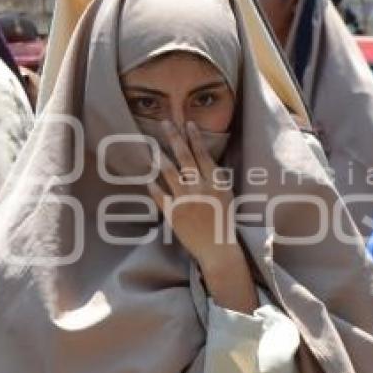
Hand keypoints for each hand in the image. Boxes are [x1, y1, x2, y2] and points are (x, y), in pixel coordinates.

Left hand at [146, 121, 234, 265]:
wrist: (218, 249)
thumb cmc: (224, 223)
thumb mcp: (226, 197)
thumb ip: (215, 180)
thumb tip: (205, 163)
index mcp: (216, 183)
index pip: (203, 155)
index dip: (195, 138)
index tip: (188, 124)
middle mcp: (200, 188)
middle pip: (185, 157)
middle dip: (174, 137)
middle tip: (165, 122)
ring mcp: (186, 200)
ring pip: (170, 172)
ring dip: (160, 157)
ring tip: (152, 146)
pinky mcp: (174, 213)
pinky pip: (159, 196)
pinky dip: (152, 186)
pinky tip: (146, 178)